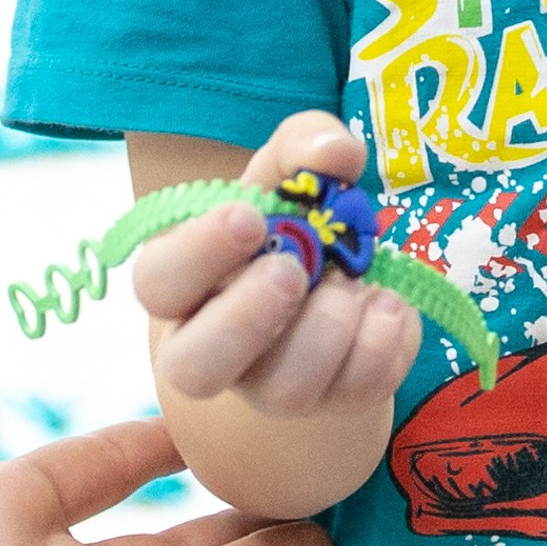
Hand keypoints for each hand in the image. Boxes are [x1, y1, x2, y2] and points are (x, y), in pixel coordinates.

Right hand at [135, 111, 421, 419]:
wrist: (342, 277)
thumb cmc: (295, 220)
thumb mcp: (292, 168)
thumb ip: (304, 145)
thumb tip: (334, 154)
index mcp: (185, 283)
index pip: (158, 282)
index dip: (198, 253)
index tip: (249, 217)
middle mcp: (213, 347)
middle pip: (194, 369)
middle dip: (246, 319)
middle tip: (292, 271)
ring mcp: (271, 385)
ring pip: (283, 390)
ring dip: (329, 328)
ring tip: (353, 283)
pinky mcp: (334, 400)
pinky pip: (356, 390)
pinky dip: (384, 341)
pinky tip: (388, 301)